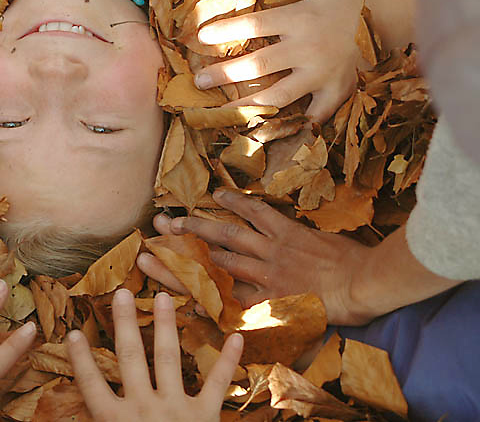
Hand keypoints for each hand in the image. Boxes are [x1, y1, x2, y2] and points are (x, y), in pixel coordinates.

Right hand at [67, 289, 242, 421]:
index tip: (72, 333)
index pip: (91, 385)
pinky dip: (228, 361)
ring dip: (165, 326)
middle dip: (124, 324)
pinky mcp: (204, 417)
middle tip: (122, 293)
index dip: (80, 360)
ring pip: (166, 359)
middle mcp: (141, 409)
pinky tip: (236, 337)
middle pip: (128, 358)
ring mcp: (174, 410)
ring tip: (166, 298)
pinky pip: (216, 384)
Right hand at [142, 189, 374, 324]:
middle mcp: (260, 276)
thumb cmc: (337, 309)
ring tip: (174, 219)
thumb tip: (235, 312)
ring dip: (199, 227)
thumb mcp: (298, 323)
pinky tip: (218, 195)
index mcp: (262, 303)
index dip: (182, 285)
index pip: (214, 296)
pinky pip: (258, 214)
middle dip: (179, 253)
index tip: (160, 278)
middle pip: (212, 263)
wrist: (367, 286)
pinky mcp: (288, 232)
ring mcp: (273, 251)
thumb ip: (266, 316)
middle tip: (152, 241)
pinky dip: (238, 203)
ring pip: (228, 236)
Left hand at [196, 0, 381, 122]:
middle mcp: (307, 50)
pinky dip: (296, 125)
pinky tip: (272, 133)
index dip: (226, 31)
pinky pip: (314, 115)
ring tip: (223, 112)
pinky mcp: (336, 91)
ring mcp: (321, 74)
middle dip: (224, 74)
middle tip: (199, 82)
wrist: (399, 20)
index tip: (202, 37)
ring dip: (247, 105)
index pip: (254, 25)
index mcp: (301, 19)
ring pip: (278, 95)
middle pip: (257, 65)